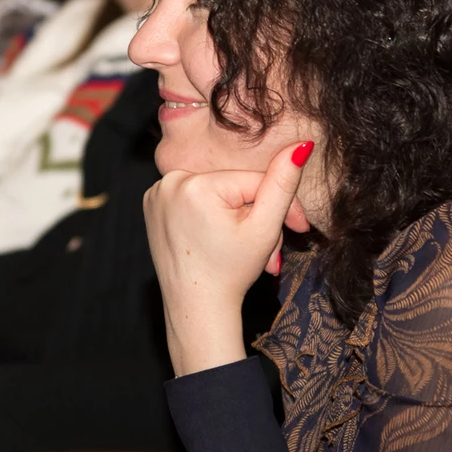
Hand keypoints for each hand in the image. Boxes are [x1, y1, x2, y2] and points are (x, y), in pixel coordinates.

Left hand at [144, 141, 312, 375]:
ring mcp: (156, 192)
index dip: (281, 204)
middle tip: (268, 246)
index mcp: (197, 183)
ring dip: (233, 212)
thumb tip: (301, 145)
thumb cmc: (231, 272)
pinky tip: (211, 236)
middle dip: (255, 212)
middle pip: (233, 186)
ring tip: (240, 244)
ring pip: (214, 191)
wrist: (195, 307)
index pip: (255, 180)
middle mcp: (170, 181)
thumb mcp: (265, 228)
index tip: (299, 228)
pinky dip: (207, 212)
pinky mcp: (151, 203)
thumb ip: (282, 184)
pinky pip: (192, 197)